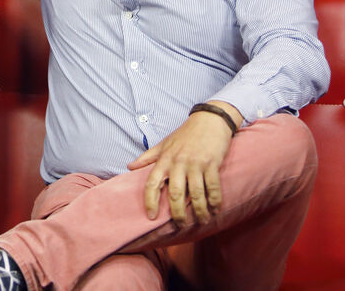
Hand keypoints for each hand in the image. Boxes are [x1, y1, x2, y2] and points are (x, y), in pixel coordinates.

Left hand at [126, 102, 240, 224]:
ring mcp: (196, 164)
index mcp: (164, 159)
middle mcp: (178, 163)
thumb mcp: (164, 143)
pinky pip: (213, 187)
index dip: (150, 201)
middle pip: (175, 194)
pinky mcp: (212, 164)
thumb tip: (129, 166)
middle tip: (180, 224)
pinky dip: (214, 201)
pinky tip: (215, 209)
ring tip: (201, 220)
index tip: (151, 216)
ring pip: (196, 194)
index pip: (152, 183)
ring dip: (199, 211)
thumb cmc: (186, 133)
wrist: (209, 119)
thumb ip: (148, 157)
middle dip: (178, 213)